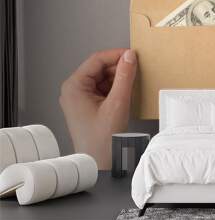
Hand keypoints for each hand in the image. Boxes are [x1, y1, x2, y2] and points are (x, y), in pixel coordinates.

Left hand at [59, 49, 136, 168]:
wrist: (98, 164)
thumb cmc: (101, 140)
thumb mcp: (117, 104)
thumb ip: (125, 77)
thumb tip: (130, 57)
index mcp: (74, 87)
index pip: (96, 60)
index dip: (116, 55)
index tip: (133, 55)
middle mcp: (74, 90)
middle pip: (99, 69)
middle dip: (118, 68)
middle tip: (136, 69)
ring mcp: (80, 99)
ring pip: (103, 79)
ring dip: (118, 79)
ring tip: (132, 84)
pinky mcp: (88, 106)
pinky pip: (103, 90)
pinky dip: (116, 89)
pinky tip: (126, 94)